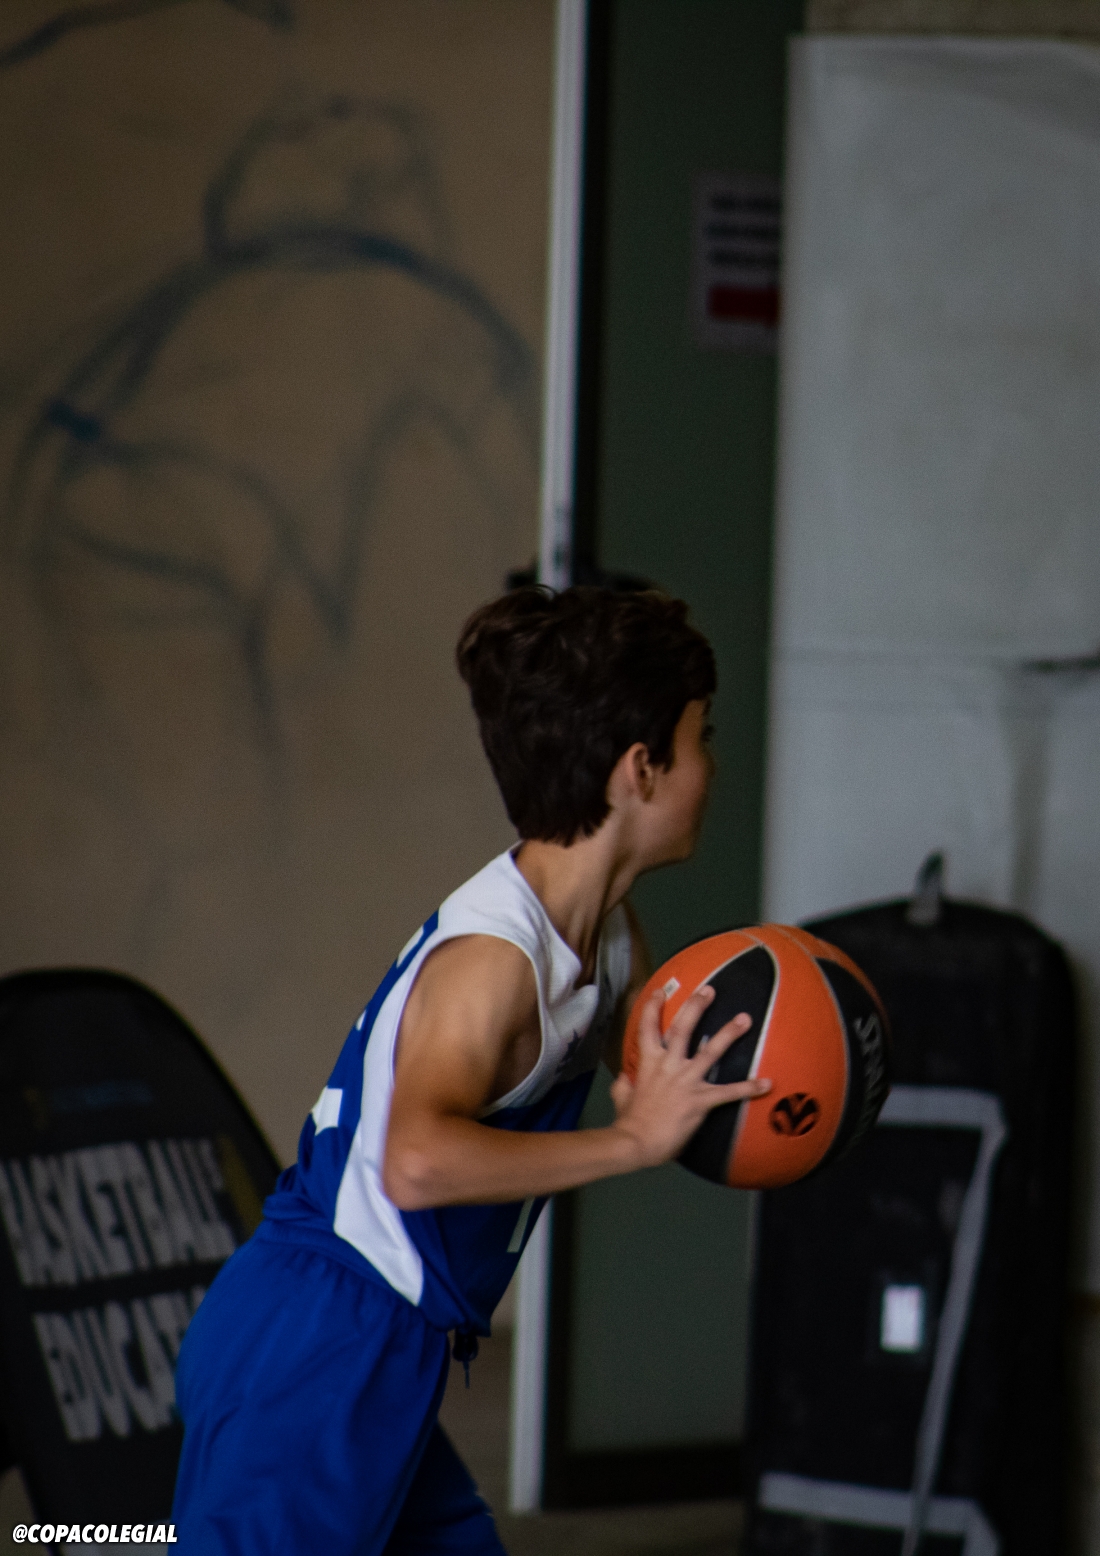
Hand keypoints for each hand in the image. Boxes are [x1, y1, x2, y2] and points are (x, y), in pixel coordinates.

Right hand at [608, 986, 770, 1168]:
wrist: (636, 1142)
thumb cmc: (629, 1120)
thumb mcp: (621, 1096)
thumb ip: (624, 1084)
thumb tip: (623, 1078)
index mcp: (648, 1062)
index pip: (648, 1027)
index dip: (653, 1007)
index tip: (662, 991)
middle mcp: (668, 1064)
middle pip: (683, 1028)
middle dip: (696, 1006)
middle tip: (710, 990)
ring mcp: (686, 1081)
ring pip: (711, 1051)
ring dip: (729, 1033)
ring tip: (745, 1018)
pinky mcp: (700, 1100)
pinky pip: (729, 1092)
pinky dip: (749, 1088)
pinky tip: (767, 1083)